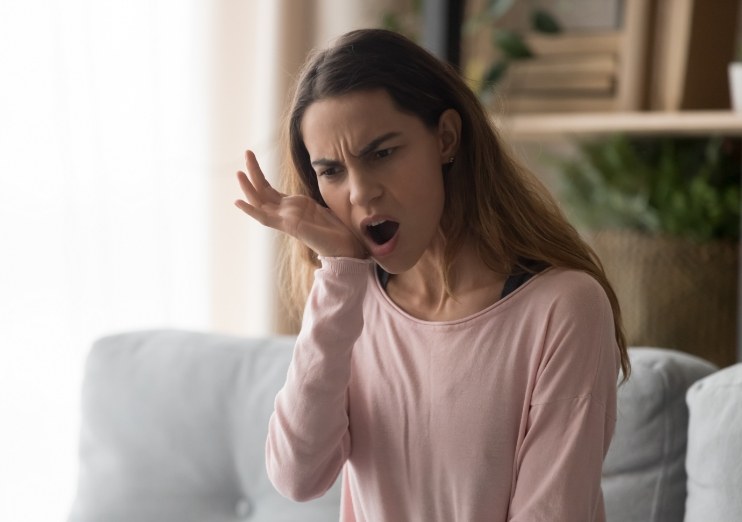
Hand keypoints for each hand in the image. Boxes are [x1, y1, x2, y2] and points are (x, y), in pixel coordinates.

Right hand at [235, 150, 365, 258]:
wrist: (345, 246)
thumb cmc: (336, 229)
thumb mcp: (322, 207)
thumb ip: (312, 201)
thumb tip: (319, 188)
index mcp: (292, 207)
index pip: (269, 189)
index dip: (260, 175)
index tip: (251, 160)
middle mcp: (285, 212)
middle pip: (262, 190)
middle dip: (254, 172)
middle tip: (247, 151)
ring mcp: (285, 219)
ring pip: (260, 202)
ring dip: (248, 187)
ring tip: (238, 173)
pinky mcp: (288, 226)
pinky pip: (265, 218)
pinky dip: (251, 210)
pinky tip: (238, 201)